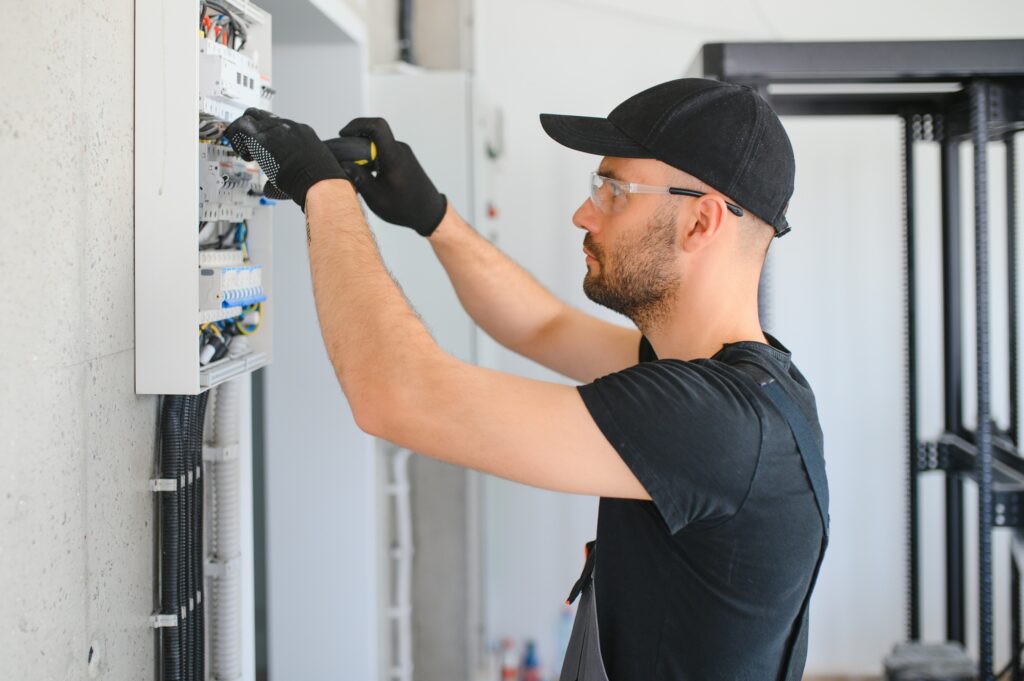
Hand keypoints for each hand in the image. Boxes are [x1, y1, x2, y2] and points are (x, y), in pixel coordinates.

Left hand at [226, 108, 348, 210]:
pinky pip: (241, 127)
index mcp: (302, 132)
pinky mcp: (263, 137)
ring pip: (249, 117)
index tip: (262, 149)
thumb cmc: (317, 182)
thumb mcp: (306, 170)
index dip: (266, 135)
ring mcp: (276, 128)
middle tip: (247, 147)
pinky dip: (237, 140)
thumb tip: (271, 187)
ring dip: (242, 135)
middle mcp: (288, 126)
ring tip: (246, 154)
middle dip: (250, 128)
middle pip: (261, 115)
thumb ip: (289, 171)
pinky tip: (245, 156)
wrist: (318, 182)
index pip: (276, 124)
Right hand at [328, 118, 446, 236]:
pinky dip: (372, 158)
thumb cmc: (405, 207)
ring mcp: (402, 153)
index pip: (377, 126)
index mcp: (393, 156)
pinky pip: (383, 151)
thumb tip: (343, 163)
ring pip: (377, 144)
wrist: (429, 212)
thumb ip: (359, 178)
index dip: (357, 125)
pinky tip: (368, 174)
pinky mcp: (402, 159)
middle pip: (373, 134)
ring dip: (363, 153)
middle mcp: (399, 150)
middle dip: (355, 143)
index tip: (344, 135)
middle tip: (345, 159)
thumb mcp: (377, 198)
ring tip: (356, 170)